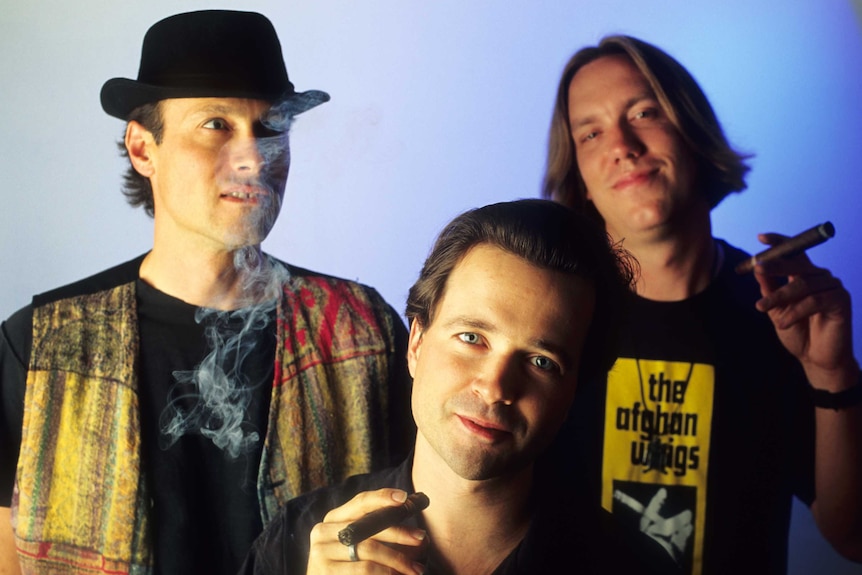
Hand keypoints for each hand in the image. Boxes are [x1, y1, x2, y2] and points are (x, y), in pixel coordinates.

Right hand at [307, 489, 426, 574]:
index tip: (404, 498)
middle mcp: (323, 532)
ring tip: (417, 570)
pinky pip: (365, 570)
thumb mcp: (361, 544)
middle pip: (368, 527)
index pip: (360, 502)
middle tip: (422, 538)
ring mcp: (321, 553)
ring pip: (369, 551)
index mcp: (334, 519)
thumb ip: (382, 533)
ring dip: (398, 560)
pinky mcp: (325, 572)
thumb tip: (422, 537)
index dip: (382, 497)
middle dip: (399, 532)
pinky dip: (387, 573)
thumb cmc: (350, 565)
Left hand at [752, 232, 856, 387]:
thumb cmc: (797, 332)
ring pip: (802, 284)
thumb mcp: (776, 309)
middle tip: (756, 267)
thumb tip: (757, 267)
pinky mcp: (841, 300)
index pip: (794, 253)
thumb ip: (769, 288)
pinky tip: (783, 322)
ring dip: (779, 296)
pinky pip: (815, 300)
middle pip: (797, 264)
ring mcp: (832, 287)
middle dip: (775, 265)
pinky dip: (796, 311)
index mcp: (804, 276)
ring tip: (761, 308)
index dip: (779, 243)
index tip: (761, 237)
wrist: (815, 358)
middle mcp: (820, 277)